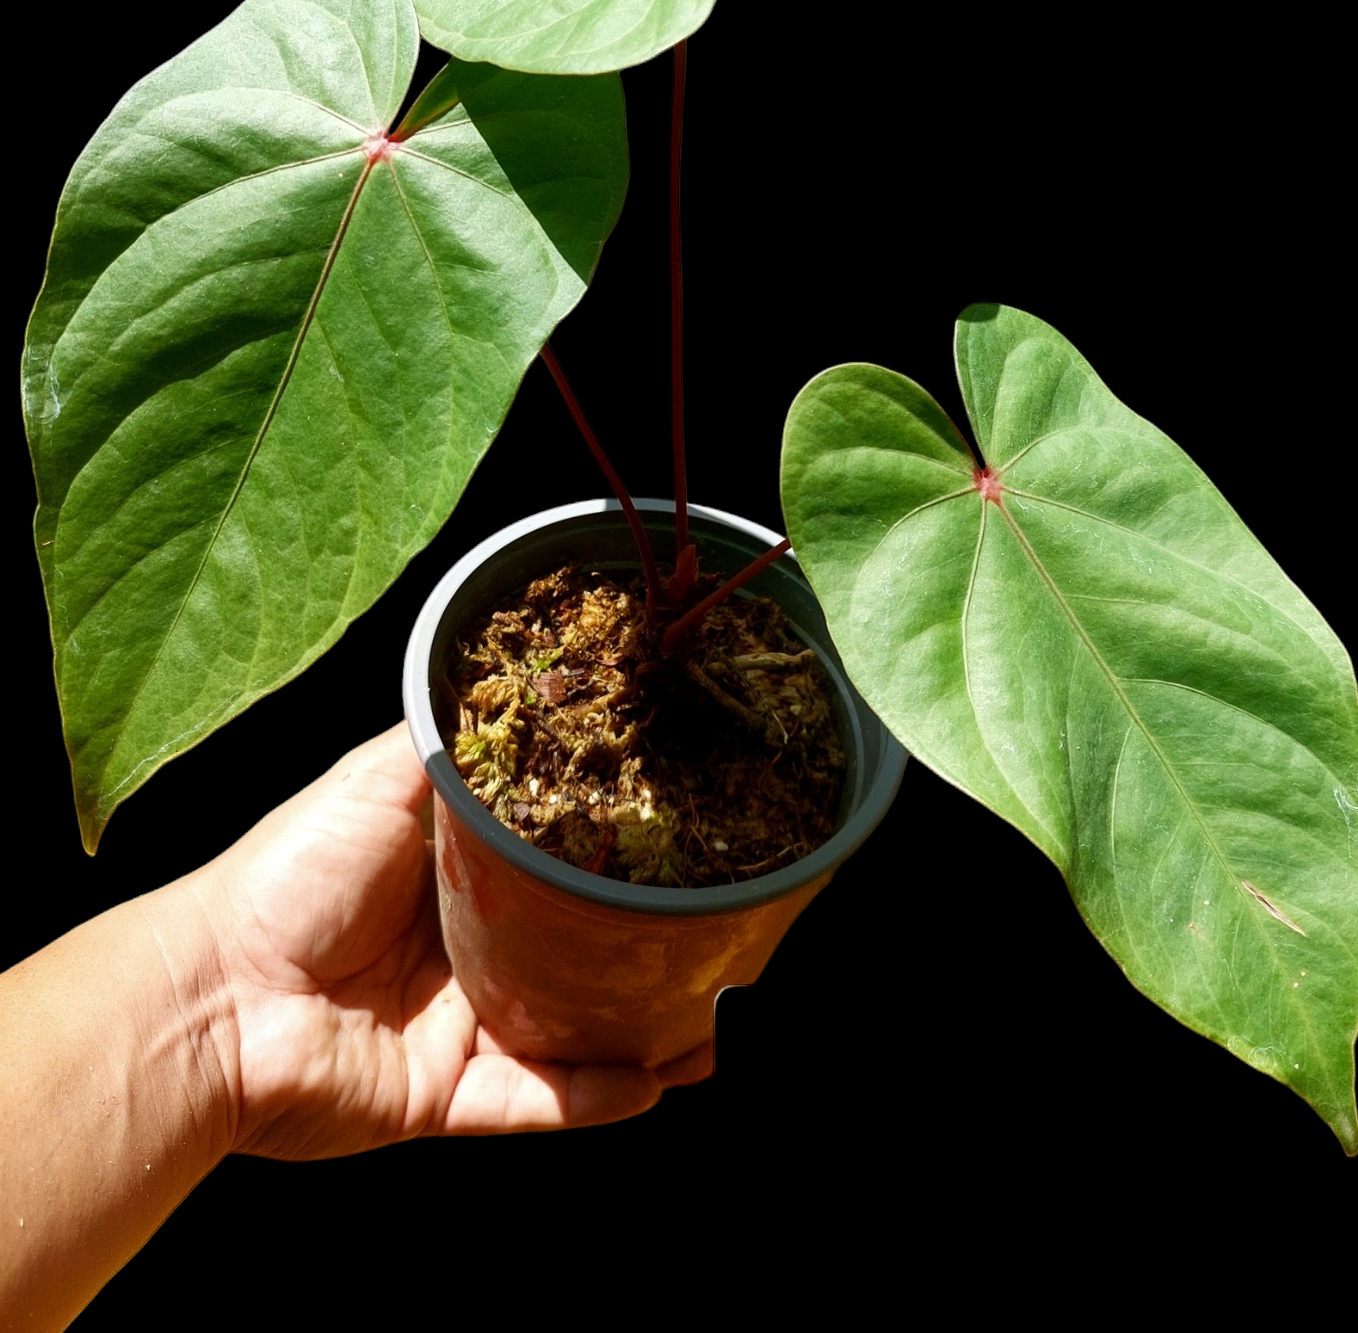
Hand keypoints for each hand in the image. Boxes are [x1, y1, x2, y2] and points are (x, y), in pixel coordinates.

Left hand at [187, 722, 693, 1158]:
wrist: (212, 998)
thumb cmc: (289, 874)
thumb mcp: (378, 779)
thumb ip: (448, 742)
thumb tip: (516, 678)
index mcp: (451, 878)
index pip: (552, 865)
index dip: (614, 857)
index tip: (683, 835)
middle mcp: (463, 951)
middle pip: (575, 953)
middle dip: (645, 951)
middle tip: (721, 935)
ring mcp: (456, 1028)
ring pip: (572, 1034)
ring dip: (642, 1033)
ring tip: (710, 1020)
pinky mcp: (443, 1097)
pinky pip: (534, 1102)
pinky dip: (593, 1096)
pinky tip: (653, 1077)